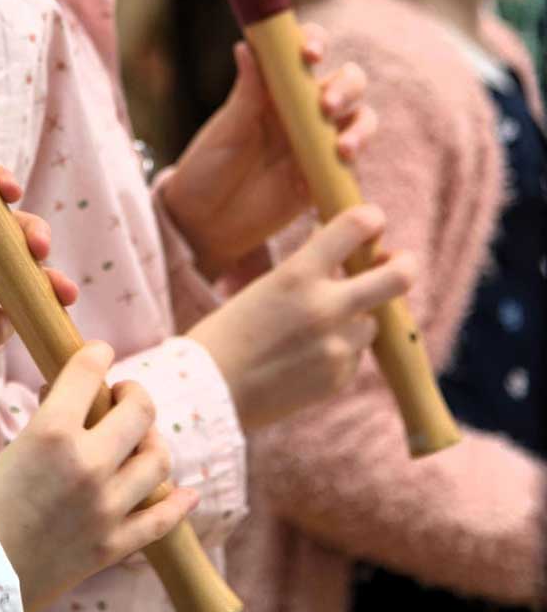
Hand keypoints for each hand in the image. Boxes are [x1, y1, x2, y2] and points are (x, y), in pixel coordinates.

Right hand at [0, 344, 197, 611]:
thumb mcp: (7, 450)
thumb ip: (45, 426)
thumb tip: (64, 401)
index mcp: (51, 431)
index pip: (90, 370)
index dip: (97, 354)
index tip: (100, 354)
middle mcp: (87, 463)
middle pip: (140, 411)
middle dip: (133, 395)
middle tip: (121, 398)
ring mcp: (106, 507)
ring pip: (158, 460)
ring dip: (152, 444)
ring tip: (139, 444)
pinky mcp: (112, 546)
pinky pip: (162, 520)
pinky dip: (178, 503)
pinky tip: (186, 494)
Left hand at [159, 24, 376, 277]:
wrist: (204, 223)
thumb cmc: (207, 168)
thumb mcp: (226, 130)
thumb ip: (246, 92)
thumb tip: (246, 45)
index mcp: (277, 89)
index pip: (306, 53)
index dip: (317, 43)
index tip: (310, 55)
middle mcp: (304, 110)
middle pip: (347, 82)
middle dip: (346, 87)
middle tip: (326, 105)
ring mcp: (319, 143)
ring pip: (361, 119)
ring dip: (360, 126)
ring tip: (343, 147)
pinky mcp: (327, 177)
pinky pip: (354, 164)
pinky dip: (353, 163)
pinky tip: (337, 168)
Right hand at [188, 205, 415, 430]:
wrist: (206, 392)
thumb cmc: (227, 332)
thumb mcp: (265, 286)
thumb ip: (306, 269)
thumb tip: (338, 247)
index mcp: (297, 274)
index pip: (354, 227)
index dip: (370, 219)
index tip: (372, 221)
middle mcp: (325, 307)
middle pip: (397, 277)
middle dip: (404, 265)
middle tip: (400, 262)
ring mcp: (337, 346)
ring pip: (373, 321)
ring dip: (358, 317)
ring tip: (321, 326)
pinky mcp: (339, 378)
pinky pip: (355, 355)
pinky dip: (341, 350)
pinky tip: (307, 356)